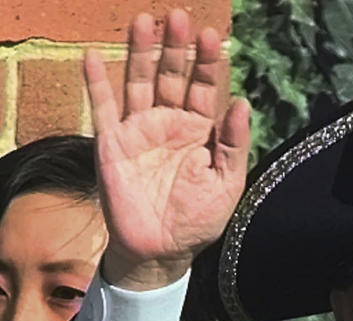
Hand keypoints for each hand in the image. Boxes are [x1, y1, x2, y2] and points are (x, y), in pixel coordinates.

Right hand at [85, 9, 249, 289]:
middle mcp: (170, 123)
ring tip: (144, 21)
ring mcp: (140, 130)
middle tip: (179, 19)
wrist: (162, 250)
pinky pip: (103, 107)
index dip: (208, 63)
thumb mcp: (227, 182)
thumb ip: (233, 143)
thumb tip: (243, 102)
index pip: (206, 88)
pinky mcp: (112, 143)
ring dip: (140, 52)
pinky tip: (94, 54)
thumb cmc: (199, 219)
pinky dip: (96, 82)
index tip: (212, 38)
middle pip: (172, 76)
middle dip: (177, 48)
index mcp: (201, 131)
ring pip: (139, 82)